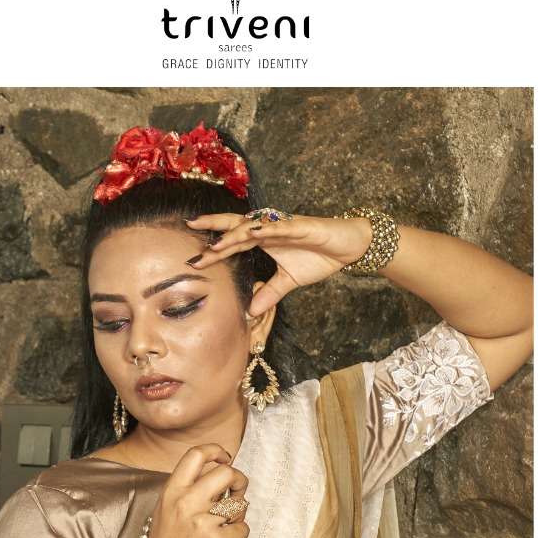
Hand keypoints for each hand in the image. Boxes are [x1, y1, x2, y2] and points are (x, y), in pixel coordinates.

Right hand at [144, 444, 249, 537]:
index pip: (196, 455)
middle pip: (226, 473)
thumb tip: (218, 479)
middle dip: (239, 481)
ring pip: (239, 503)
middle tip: (237, 493)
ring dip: (238, 514)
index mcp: (171, 493)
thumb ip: (186, 494)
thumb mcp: (165, 514)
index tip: (226, 458)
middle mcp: (186, 503)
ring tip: (224, 527)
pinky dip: (238, 537)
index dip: (217, 451)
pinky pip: (243, 529)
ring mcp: (202, 523)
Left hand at [185, 211, 372, 315]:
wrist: (347, 247)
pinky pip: (280, 227)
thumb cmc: (318, 257)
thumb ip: (270, 293)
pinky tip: (252, 231)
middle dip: (214, 227)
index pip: (234, 241)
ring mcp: (284, 226)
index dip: (215, 247)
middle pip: (236, 225)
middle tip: (190, 226)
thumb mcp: (290, 281)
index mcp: (265, 239)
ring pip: (254, 226)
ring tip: (216, 243)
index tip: (194, 256)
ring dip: (234, 234)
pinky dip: (266, 229)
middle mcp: (270, 229)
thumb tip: (252, 312)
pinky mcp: (300, 226)